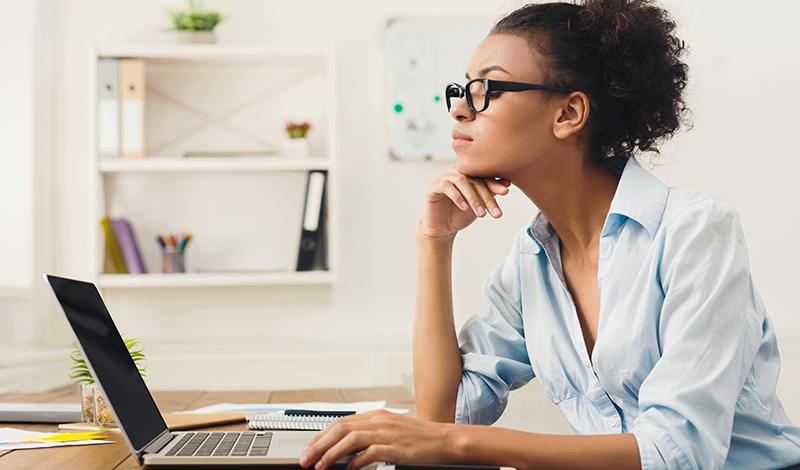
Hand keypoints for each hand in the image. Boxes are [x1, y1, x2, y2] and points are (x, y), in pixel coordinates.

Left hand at [299, 410, 452, 469]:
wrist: (444, 440)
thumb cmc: (420, 438)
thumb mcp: (392, 430)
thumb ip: (370, 435)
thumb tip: (347, 449)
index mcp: (376, 415)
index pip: (341, 422)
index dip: (321, 435)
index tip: (309, 447)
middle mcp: (378, 420)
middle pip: (339, 428)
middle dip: (318, 444)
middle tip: (305, 458)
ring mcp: (386, 433)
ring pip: (348, 439)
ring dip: (330, 453)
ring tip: (319, 466)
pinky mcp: (393, 447)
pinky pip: (367, 453)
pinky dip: (354, 462)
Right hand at [419, 167, 510, 239]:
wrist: (443, 230)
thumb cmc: (460, 215)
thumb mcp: (479, 204)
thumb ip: (490, 193)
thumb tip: (507, 184)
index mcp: (467, 175)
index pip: (483, 176)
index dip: (494, 184)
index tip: (505, 192)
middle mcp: (455, 173)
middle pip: (474, 179)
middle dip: (486, 196)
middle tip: (495, 211)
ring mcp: (443, 178)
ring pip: (461, 181)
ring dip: (473, 198)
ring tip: (481, 213)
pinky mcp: (432, 187)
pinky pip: (446, 186)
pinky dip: (457, 197)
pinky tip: (464, 208)